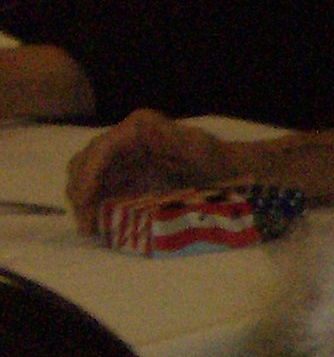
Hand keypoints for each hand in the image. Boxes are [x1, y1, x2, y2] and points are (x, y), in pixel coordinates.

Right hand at [66, 110, 240, 236]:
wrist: (229, 172)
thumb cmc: (216, 159)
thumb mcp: (199, 148)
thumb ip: (175, 140)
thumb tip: (141, 131)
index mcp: (138, 129)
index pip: (102, 148)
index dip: (88, 173)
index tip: (83, 198)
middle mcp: (125, 141)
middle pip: (88, 162)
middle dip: (81, 190)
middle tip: (84, 221)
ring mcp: (125, 159)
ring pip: (91, 178)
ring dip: (86, 202)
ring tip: (90, 228)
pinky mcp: (129, 177)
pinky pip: (105, 191)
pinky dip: (99, 206)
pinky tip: (100, 225)